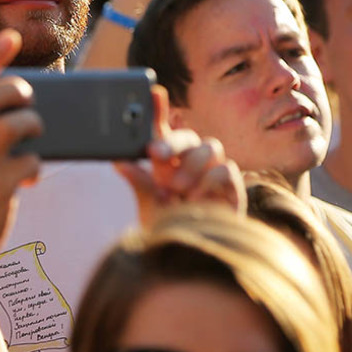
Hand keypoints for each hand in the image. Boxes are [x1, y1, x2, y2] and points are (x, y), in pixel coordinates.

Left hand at [115, 86, 244, 228]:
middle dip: (172, 141)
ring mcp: (213, 173)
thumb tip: (119, 160)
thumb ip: (139, 182)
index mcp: (169, 162)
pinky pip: (225, 169)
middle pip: (189, 135)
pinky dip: (209, 181)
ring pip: (210, 145)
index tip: (154, 92)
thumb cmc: (172, 228)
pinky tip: (196, 197)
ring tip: (176, 189)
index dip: (160, 110)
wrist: (195, 259)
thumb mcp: (149, 205)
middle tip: (155, 153)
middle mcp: (192, 163)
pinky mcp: (232, 188)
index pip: (164, 130)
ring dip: (191, 164)